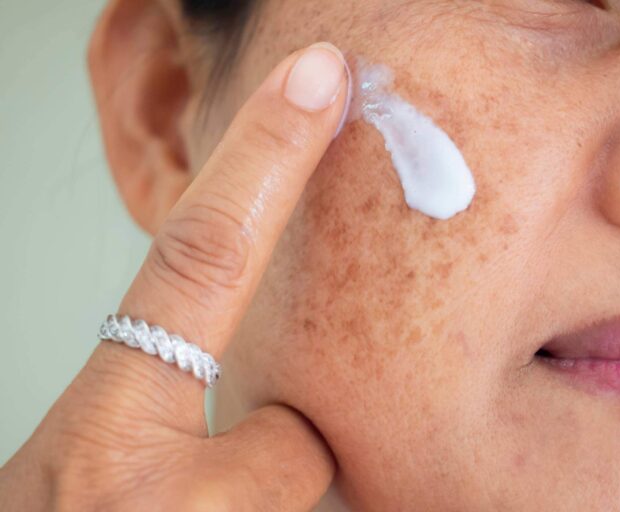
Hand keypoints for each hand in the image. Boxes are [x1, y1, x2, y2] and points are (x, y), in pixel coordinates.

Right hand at [0, 41, 349, 511]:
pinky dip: (283, 509)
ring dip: (274, 500)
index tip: (321, 77)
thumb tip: (271, 402)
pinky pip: (319, 504)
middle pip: (295, 432)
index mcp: (100, 447)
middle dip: (274, 452)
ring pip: (308, 483)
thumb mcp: (79, 465)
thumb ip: (158, 407)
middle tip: (208, 494)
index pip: (201, 261)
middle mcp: (159, 498)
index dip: (264, 160)